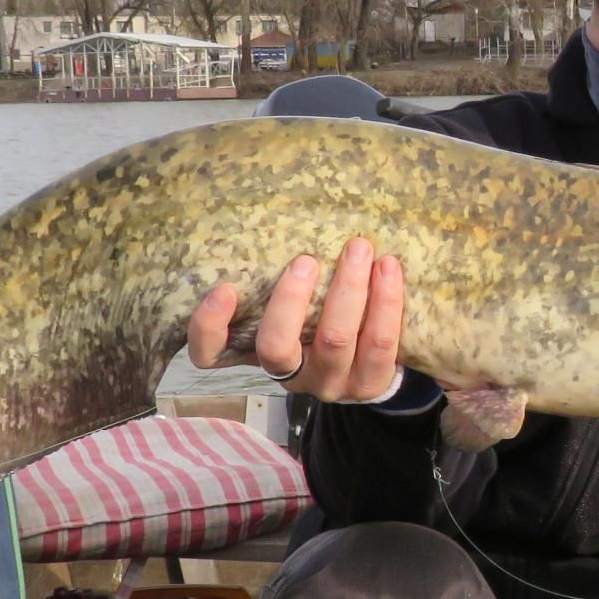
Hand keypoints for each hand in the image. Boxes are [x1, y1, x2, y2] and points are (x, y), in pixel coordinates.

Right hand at [185, 237, 406, 402]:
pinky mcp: (370, 384)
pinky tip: (388, 268)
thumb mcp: (290, 301)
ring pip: (334, 340)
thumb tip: (270, 214)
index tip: (222, 289)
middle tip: (307, 259)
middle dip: (291, 300)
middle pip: (276, 347)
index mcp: (256, 354)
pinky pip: (379, 343)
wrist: (374, 357)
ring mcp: (329, 383)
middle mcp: (289, 375)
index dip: (209, 327)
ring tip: (360, 248)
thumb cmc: (319, 315)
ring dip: (348, 290)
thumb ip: (274, 276)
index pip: (210, 355)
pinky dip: (386, 302)